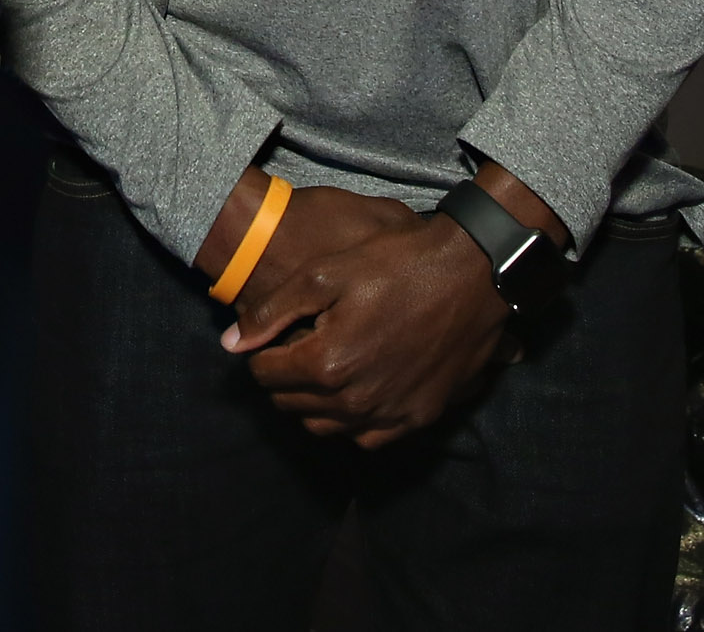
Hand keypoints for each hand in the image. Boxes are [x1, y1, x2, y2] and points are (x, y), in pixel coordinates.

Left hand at [228, 207, 509, 448]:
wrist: (472, 274)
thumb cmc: (396, 264)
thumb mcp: (325, 273)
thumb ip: (272, 311)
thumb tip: (231, 345)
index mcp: (326, 363)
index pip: (265, 375)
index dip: (260, 354)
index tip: (269, 338)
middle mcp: (354, 401)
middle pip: (291, 405)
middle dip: (282, 380)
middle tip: (290, 351)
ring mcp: (389, 415)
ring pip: (326, 428)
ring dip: (311, 404)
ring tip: (318, 370)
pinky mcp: (419, 418)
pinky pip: (368, 438)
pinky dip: (351, 422)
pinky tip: (354, 392)